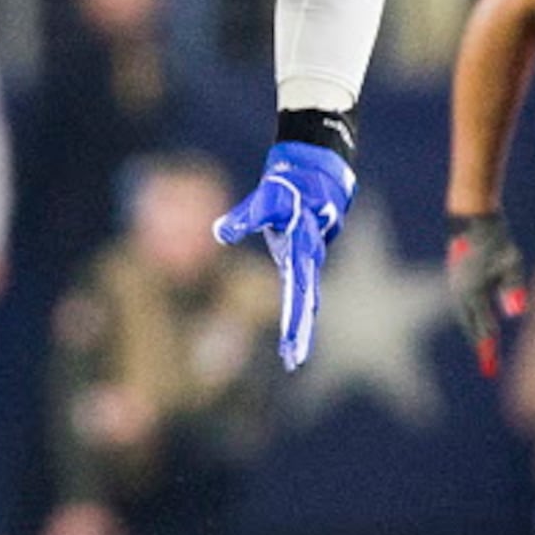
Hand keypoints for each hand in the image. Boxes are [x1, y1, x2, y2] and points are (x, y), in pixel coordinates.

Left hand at [213, 141, 355, 370]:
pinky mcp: (303, 258)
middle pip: (305, 302)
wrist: (316, 173)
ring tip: (293, 357)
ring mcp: (309, 259)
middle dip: (300, 333)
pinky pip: (301, 290)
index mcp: (302, 249)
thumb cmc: (288, 186)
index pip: (297, 291)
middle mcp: (310, 258)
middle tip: (293, 361)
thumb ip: (243, 219)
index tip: (290, 341)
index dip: (294, 318)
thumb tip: (219, 234)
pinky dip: (298, 312)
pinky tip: (294, 335)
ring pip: (306, 300)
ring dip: (300, 328)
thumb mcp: (264, 200)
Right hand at [445, 212, 528, 377]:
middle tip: (488, 364)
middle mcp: (460, 292)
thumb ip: (513, 289)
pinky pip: (464, 305)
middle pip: (470, 324)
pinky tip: (476, 321)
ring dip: (474, 331)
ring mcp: (456, 285)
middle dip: (480, 343)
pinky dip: (471, 318)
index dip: (488, 346)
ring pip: (465, 315)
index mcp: (473, 292)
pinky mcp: (457, 278)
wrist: (471, 217)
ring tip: (483, 347)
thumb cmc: (495, 239)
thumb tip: (516, 313)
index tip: (491, 366)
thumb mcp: (511, 262)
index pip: (482, 325)